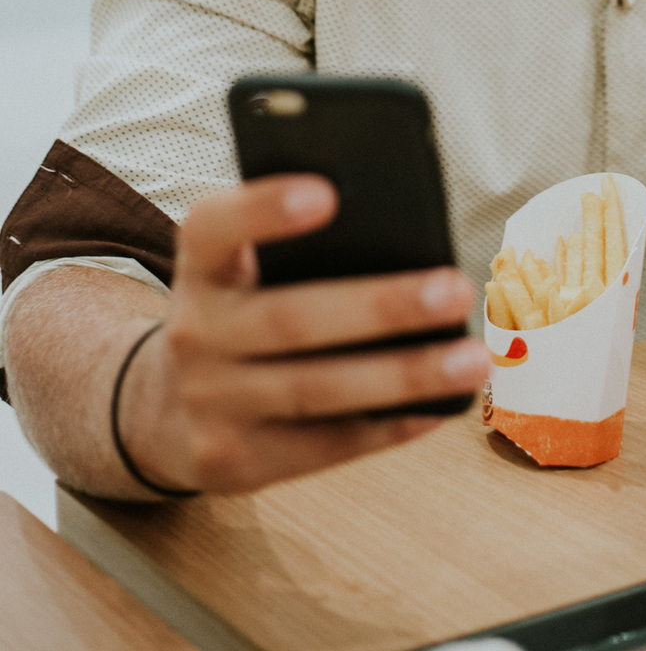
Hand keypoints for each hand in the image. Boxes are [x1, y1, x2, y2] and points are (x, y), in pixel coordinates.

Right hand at [119, 176, 489, 495]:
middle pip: (291, 319)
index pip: (215, 227)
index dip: (265, 209)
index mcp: (201, 266)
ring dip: (403, 375)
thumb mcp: (243, 268)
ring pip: (316, 390)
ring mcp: (210, 403)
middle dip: (382, 306)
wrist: (166, 408)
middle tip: (457, 289)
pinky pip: (323, 446)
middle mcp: (194, 332)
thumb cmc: (241, 310)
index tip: (329, 192)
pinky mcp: (233, 462)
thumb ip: (298, 246)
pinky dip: (386, 427)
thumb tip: (405, 234)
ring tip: (472, 360)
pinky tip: (439, 408)